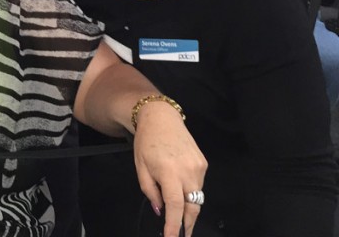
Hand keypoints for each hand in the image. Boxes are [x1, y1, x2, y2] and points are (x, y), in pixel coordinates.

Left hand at [132, 102, 206, 236]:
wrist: (161, 119)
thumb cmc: (146, 142)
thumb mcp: (140, 168)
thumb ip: (150, 192)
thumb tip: (160, 211)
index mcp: (169, 172)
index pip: (175, 206)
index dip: (174, 225)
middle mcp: (188, 171)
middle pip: (192, 206)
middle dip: (187, 224)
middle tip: (182, 235)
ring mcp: (199, 167)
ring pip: (197, 197)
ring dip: (189, 208)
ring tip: (180, 217)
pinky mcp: (204, 164)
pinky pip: (198, 185)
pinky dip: (191, 193)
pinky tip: (182, 191)